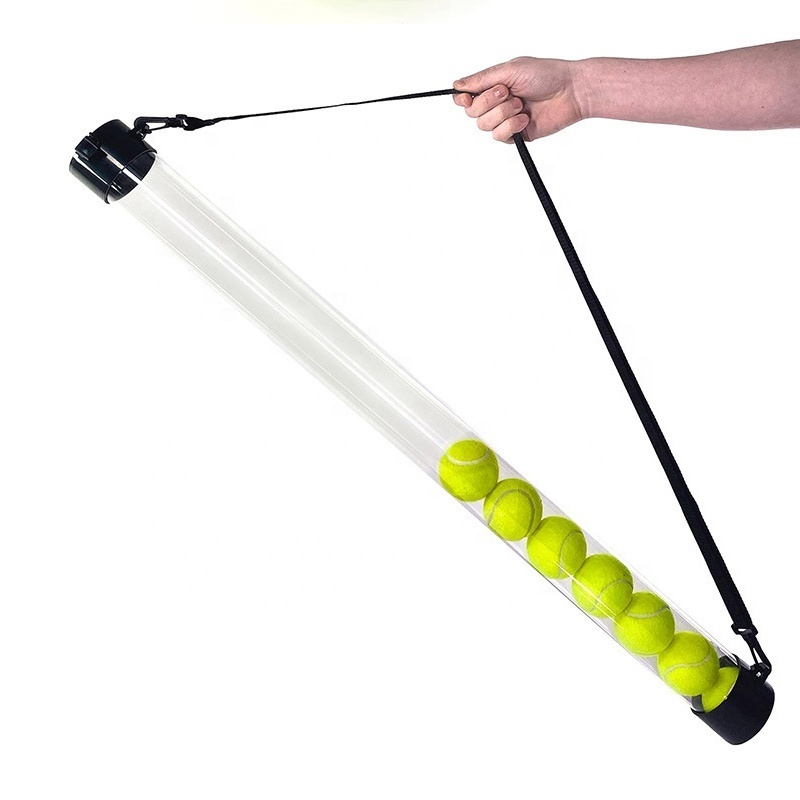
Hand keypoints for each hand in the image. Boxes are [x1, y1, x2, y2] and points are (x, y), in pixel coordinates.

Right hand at [453, 57, 584, 142]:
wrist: (570, 92)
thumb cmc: (546, 74)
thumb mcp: (510, 70)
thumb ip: (482, 79)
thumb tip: (457, 85)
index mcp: (494, 85)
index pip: (467, 96)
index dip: (463, 99)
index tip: (467, 97)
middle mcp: (497, 103)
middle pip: (472, 112)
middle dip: (489, 102)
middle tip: (507, 92)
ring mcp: (505, 119)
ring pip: (485, 126)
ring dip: (503, 113)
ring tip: (521, 105)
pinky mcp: (516, 134)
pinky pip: (500, 136)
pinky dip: (511, 126)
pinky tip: (526, 118)